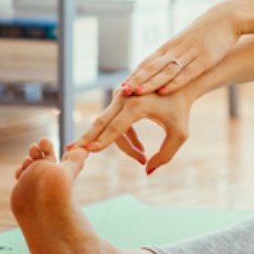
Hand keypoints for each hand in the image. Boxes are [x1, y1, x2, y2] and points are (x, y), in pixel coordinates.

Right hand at [70, 86, 193, 173]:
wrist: (181, 83)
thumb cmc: (181, 109)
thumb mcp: (180, 133)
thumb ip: (166, 154)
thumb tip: (147, 170)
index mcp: (137, 104)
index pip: (115, 128)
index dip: (102, 142)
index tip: (86, 151)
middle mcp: (125, 97)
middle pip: (101, 123)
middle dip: (88, 139)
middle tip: (71, 151)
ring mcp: (121, 95)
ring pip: (109, 125)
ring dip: (122, 144)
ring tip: (142, 158)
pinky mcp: (121, 96)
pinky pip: (115, 120)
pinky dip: (124, 136)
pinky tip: (139, 148)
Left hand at [122, 6, 238, 96]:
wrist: (226, 18)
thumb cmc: (207, 32)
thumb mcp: (187, 42)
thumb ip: (176, 54)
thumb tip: (163, 69)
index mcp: (170, 46)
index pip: (148, 62)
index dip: (134, 75)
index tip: (121, 87)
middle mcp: (176, 50)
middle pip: (152, 66)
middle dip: (137, 80)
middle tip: (122, 91)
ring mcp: (190, 54)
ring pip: (166, 70)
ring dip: (151, 82)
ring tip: (137, 92)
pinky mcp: (205, 59)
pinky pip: (187, 72)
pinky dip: (175, 82)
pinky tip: (165, 90)